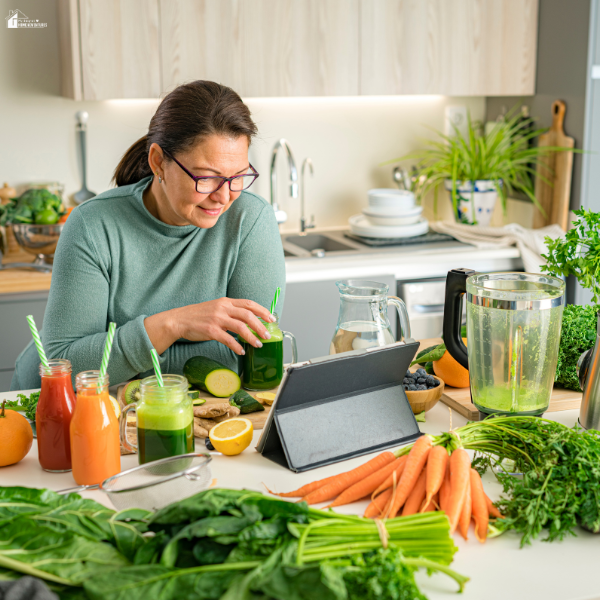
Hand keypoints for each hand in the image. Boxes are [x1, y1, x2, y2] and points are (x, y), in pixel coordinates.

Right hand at [145, 297, 275, 354]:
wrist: (179, 320)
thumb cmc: (199, 316)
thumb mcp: (216, 308)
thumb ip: (231, 311)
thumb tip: (248, 320)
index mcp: (226, 301)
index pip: (249, 304)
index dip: (263, 311)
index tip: (272, 318)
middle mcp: (223, 308)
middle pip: (248, 315)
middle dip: (261, 326)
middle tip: (267, 335)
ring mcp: (217, 319)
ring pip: (241, 327)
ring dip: (252, 337)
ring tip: (258, 344)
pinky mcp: (211, 330)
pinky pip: (228, 339)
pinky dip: (236, 346)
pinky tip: (241, 351)